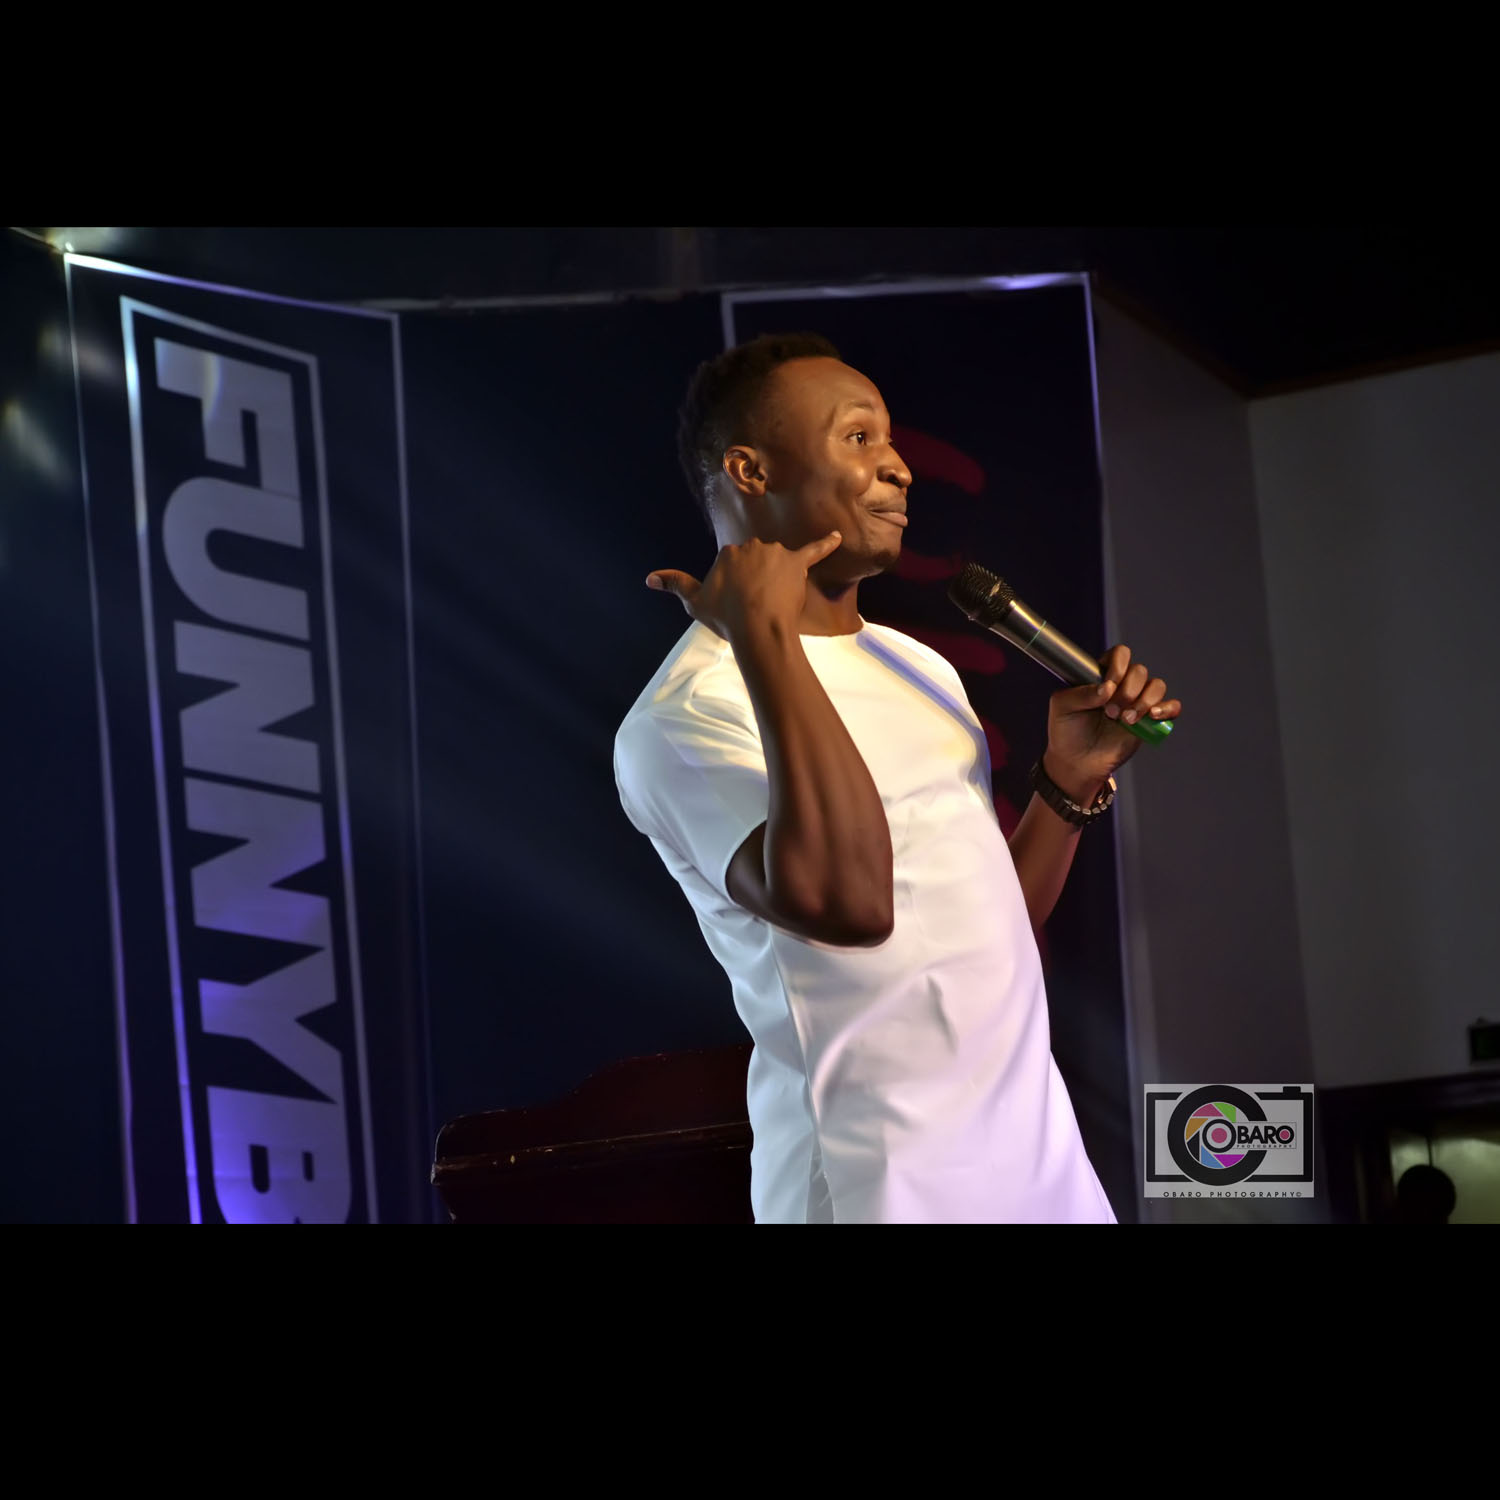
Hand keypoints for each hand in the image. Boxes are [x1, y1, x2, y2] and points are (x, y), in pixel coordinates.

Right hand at [645, 531, 843, 640]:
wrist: (757, 628)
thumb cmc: (725, 618)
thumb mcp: (694, 602)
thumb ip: (674, 584)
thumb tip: (648, 578)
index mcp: (728, 552)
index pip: (734, 563)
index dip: (737, 585)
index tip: (739, 602)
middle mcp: (752, 545)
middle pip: (756, 559)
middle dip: (757, 578)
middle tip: (756, 605)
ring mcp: (776, 553)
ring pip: (778, 561)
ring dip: (779, 575)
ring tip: (777, 601)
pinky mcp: (798, 562)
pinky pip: (815, 550)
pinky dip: (827, 544)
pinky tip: (838, 538)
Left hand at [1043, 643, 1181, 798]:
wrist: (1077, 762)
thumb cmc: (1067, 731)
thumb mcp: (1062, 707)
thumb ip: (1082, 693)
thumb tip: (1109, 688)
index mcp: (1103, 675)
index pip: (1120, 654)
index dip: (1118, 666)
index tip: (1109, 685)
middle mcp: (1123, 685)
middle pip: (1139, 671)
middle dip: (1127, 692)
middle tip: (1110, 712)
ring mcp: (1138, 701)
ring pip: (1157, 686)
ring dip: (1144, 701)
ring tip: (1126, 720)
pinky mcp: (1150, 721)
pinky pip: (1171, 706)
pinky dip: (1167, 708)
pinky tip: (1152, 716)